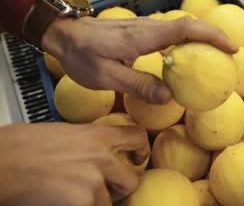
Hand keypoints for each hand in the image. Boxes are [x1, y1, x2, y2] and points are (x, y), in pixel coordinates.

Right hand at [0, 123, 149, 205]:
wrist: (1, 162)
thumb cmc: (22, 146)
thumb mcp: (65, 133)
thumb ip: (90, 143)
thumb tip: (102, 154)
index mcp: (96, 134)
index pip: (138, 137)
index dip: (140, 151)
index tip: (136, 159)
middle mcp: (101, 156)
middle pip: (132, 179)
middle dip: (120, 188)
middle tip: (105, 189)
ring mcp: (93, 181)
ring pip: (111, 202)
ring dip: (97, 202)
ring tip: (74, 195)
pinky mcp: (83, 201)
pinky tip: (64, 201)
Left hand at [41, 16, 237, 103]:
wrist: (64, 35)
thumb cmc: (82, 55)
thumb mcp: (105, 76)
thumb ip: (137, 85)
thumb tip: (169, 98)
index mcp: (144, 36)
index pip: (185, 29)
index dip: (211, 36)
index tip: (230, 48)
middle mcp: (149, 28)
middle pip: (190, 24)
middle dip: (215, 36)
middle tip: (232, 54)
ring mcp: (146, 28)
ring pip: (183, 27)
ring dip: (204, 38)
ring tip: (218, 57)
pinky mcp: (143, 32)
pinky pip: (173, 33)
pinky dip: (189, 41)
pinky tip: (191, 58)